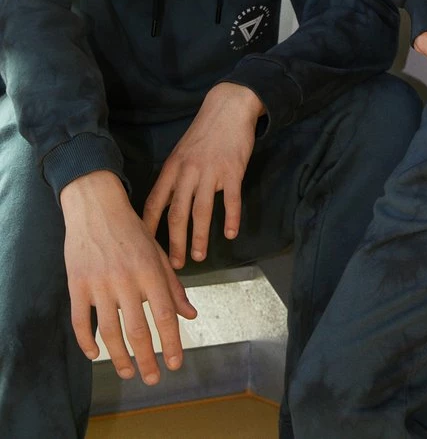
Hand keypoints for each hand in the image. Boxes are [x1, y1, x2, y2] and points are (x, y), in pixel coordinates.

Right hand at [61, 170, 196, 383]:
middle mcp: (125, 279)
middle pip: (138, 329)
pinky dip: (87, 342)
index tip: (176, 363)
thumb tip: (190, 315)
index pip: (164, 314)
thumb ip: (173, 286)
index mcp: (149, 270)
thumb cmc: (131, 230)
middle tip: (153, 378)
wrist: (96, 205)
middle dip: (147, 359)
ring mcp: (99, 283)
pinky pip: (81, 321)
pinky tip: (95, 354)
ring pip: (109, 331)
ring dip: (119, 357)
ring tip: (128, 372)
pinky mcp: (77, 285)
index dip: (172, 342)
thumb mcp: (157, 252)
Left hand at [142, 82, 263, 267]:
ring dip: (199, 236)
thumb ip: (173, 179)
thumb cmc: (203, 133)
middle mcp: (189, 172)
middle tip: (174, 265)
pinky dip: (231, 218)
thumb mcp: (181, 153)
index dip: (148, 228)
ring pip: (202, 210)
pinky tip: (230, 233)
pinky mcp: (233, 170)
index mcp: (172, 168)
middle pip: (177, 213)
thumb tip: (162, 208)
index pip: (155, 203)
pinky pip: (232, 199)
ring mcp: (211, 171)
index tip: (144, 249)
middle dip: (174, 242)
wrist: (228, 107)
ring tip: (198, 256)